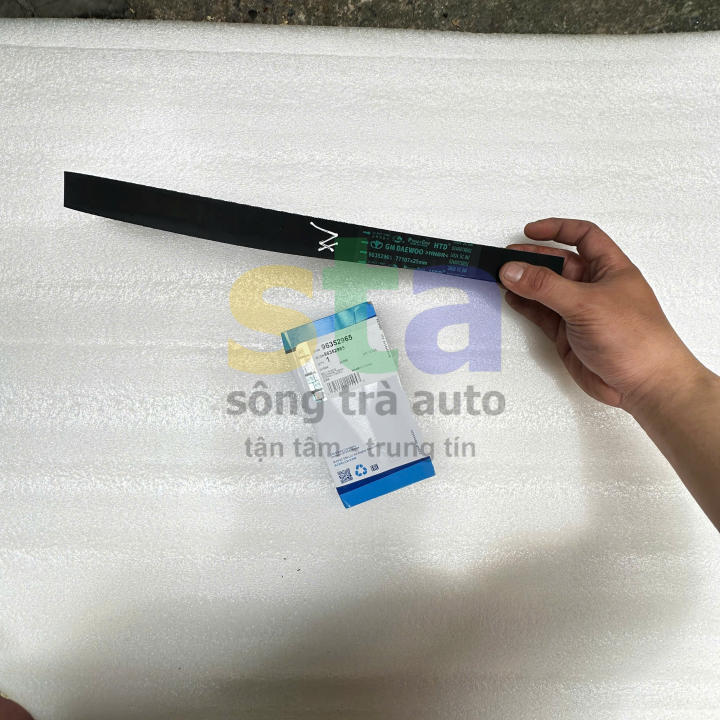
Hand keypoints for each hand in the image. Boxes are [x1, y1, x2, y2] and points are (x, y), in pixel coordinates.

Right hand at [499, 218, 702, 411]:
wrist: (643, 384)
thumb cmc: (635, 339)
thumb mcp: (586, 304)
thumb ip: (545, 287)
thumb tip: (513, 271)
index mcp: (610, 268)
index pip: (583, 236)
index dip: (557, 229)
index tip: (530, 231)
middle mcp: (594, 286)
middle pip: (558, 263)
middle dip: (531, 258)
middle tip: (504, 258)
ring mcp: (579, 311)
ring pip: (545, 289)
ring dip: (523, 282)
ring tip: (500, 276)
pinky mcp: (567, 334)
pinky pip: (540, 312)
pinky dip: (524, 304)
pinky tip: (511, 297)